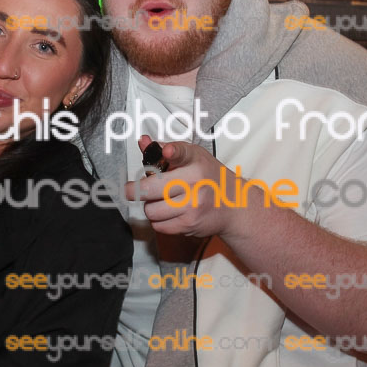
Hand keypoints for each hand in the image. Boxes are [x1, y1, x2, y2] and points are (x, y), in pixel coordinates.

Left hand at [125, 135, 247, 237]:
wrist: (235, 205)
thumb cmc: (210, 178)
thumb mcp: (193, 157)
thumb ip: (165, 150)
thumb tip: (143, 141)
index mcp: (195, 162)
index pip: (181, 153)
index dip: (172, 152)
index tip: (166, 151)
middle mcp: (194, 183)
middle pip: (150, 189)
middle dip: (134, 190)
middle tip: (131, 190)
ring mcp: (192, 206)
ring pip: (151, 210)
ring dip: (150, 206)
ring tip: (160, 201)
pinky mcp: (189, 224)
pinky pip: (159, 226)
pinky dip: (158, 221)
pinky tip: (168, 213)